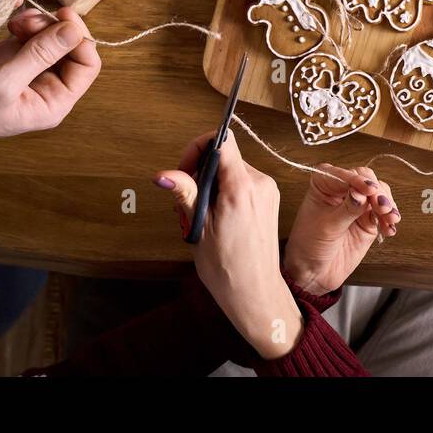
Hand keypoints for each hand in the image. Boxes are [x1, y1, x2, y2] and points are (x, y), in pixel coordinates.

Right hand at [0, 8, 99, 152]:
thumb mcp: (2, 80)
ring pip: (50, 38)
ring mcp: (29, 72)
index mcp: (54, 101)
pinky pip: (30, 37)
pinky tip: (9, 25)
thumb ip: (40, 54)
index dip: (79, 37)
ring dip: (37, 24)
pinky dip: (24, 26)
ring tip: (14, 23)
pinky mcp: (11, 61)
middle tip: (27, 21)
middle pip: (70, 47)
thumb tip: (74, 30)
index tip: (62, 15)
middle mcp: (47, 87)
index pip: (87, 64)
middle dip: (53, 28)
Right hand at [156, 132, 302, 359]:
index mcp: (241, 187)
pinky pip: (242, 183)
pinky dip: (225, 193)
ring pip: (232, 171)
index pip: (221, 140)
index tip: (184, 171)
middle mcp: (259, 183)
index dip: (197, 148)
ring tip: (203, 217)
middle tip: (189, 206)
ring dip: (211, 186)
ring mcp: (267, 190)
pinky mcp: (269, 199)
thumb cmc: (226, 268)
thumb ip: (185, 194)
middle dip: (200, 174)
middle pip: (224, 157)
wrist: (255, 292)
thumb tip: (163, 173)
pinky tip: (217, 219)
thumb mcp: (198, 229)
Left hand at [284, 164, 398, 295]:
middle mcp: (342, 189)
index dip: (358, 180)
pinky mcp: (369, 219)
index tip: (369, 190)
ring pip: (380, 193)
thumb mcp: (327, 227)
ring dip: (388, 204)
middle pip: (367, 180)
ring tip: (390, 219)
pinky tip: (389, 229)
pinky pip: (384, 213)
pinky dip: (390, 219)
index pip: (345, 174)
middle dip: (377, 192)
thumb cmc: (309, 245)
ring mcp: (358, 204)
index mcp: (324, 184)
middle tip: (383, 207)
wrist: (314, 272)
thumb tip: (362, 194)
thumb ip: (346, 209)